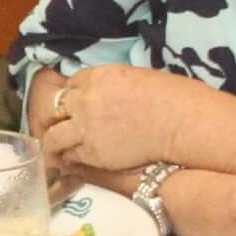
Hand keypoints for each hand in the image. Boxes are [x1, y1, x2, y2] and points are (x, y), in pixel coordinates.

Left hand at [33, 63, 180, 175]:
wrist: (181, 124)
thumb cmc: (172, 97)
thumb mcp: (137, 77)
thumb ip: (113, 85)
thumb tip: (108, 94)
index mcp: (98, 76)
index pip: (72, 83)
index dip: (75, 95)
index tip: (77, 103)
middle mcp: (85, 100)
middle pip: (54, 106)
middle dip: (56, 115)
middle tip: (58, 124)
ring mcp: (85, 127)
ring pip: (53, 136)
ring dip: (54, 141)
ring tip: (55, 148)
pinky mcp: (92, 152)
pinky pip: (70, 155)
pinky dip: (70, 156)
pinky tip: (72, 159)